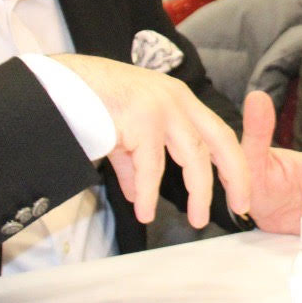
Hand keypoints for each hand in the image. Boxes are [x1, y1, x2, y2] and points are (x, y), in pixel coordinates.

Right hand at [55, 54, 248, 228]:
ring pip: (194, 156)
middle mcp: (177, 100)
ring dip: (200, 192)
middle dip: (236, 175)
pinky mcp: (140, 119)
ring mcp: (161, 108)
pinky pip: (151, 166)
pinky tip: (144, 212)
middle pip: (221, 140)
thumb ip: (134, 162)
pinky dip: (148, 193)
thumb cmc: (90, 102)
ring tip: (197, 221)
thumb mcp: (123, 132)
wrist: (59, 82)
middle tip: (242, 206)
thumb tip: (137, 195)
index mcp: (179, 100)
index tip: (239, 191)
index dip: (231, 163)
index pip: (218, 132)